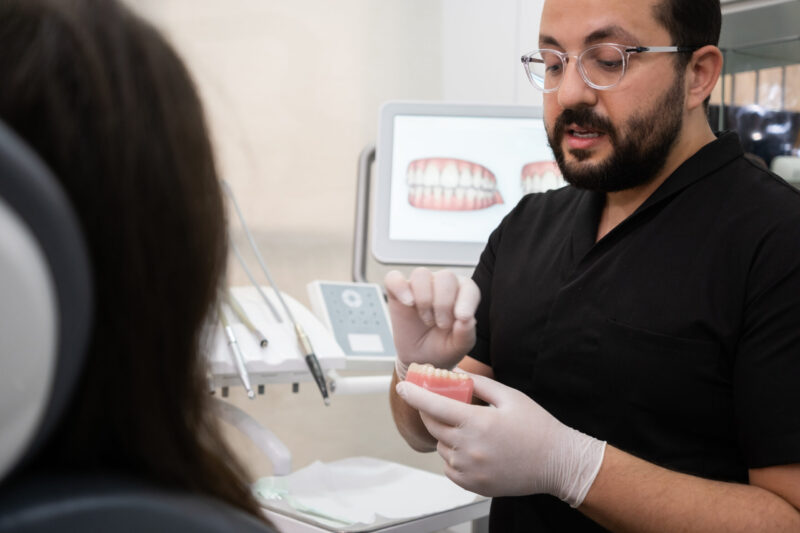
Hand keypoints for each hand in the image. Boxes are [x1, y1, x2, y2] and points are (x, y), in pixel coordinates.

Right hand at [384, 268, 479, 378]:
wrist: (419, 358)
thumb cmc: (442, 347)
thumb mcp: (459, 347)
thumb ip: (466, 334)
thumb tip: (466, 319)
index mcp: (462, 294)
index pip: (468, 286)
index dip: (466, 301)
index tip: (462, 318)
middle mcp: (441, 284)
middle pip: (445, 277)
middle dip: (444, 304)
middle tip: (442, 324)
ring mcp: (419, 286)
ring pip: (422, 274)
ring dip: (425, 299)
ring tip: (426, 319)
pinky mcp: (397, 291)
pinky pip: (394, 278)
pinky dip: (400, 287)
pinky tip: (408, 303)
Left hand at [395, 373, 605, 506]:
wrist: (557, 463)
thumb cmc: (537, 428)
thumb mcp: (510, 396)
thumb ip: (479, 383)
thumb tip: (456, 374)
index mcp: (477, 422)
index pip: (434, 405)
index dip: (414, 394)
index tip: (403, 385)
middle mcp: (468, 448)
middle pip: (433, 426)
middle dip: (431, 411)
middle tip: (441, 402)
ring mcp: (469, 469)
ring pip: (441, 447)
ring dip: (446, 434)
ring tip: (470, 429)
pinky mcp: (472, 484)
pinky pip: (449, 467)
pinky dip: (454, 455)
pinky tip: (473, 448)